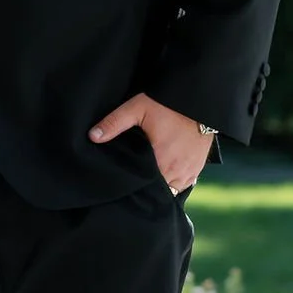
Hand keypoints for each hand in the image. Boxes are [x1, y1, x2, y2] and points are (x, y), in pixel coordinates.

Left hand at [88, 92, 214, 195]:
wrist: (199, 101)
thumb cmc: (168, 104)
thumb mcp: (137, 108)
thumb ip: (114, 123)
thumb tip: (93, 136)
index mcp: (162, 161)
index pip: (144, 187)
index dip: (133, 187)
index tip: (124, 183)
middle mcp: (177, 171)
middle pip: (157, 191)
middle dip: (145, 188)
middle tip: (132, 180)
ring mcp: (190, 171)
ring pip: (171, 190)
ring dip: (160, 186)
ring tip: (147, 179)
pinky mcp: (198, 168)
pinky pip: (183, 184)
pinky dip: (173, 182)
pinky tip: (162, 174)